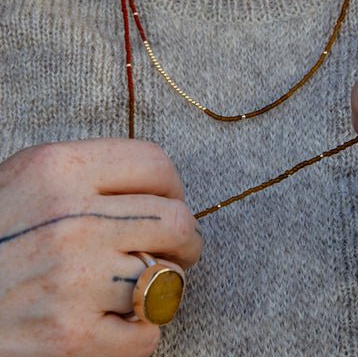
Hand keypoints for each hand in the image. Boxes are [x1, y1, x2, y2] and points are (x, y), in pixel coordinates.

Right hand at [0, 138, 202, 356]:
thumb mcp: (27, 181)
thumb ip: (90, 176)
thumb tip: (157, 188)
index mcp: (59, 168)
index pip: (154, 163)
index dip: (174, 186)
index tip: (171, 202)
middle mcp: (70, 218)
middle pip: (177, 219)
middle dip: (187, 239)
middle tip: (179, 248)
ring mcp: (72, 278)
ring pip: (168, 278)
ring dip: (163, 285)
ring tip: (141, 285)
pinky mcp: (68, 336)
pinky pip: (146, 333)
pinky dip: (141, 331)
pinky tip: (117, 322)